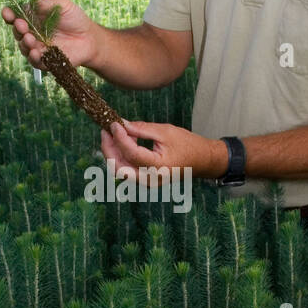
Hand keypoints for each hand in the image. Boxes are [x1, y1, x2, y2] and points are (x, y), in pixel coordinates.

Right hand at [1, 0, 97, 69]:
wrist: (90, 38)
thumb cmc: (76, 19)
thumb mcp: (62, 5)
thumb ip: (45, 4)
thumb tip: (27, 5)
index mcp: (33, 19)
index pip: (16, 17)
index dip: (9, 14)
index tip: (7, 12)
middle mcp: (32, 34)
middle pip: (17, 32)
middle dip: (17, 28)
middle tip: (22, 25)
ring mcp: (38, 48)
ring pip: (24, 47)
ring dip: (24, 43)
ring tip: (30, 39)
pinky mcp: (46, 61)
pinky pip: (35, 61)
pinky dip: (33, 57)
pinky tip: (36, 53)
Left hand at [101, 118, 228, 180]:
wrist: (201, 161)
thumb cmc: (187, 144)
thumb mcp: (165, 131)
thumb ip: (142, 129)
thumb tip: (121, 124)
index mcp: (158, 167)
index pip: (131, 154)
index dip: (120, 138)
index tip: (113, 123)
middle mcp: (150, 179)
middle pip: (119, 167)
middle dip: (109, 148)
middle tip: (106, 130)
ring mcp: (147, 183)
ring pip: (120, 170)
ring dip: (113, 153)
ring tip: (113, 134)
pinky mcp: (145, 181)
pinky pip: (127, 170)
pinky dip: (121, 157)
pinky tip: (122, 142)